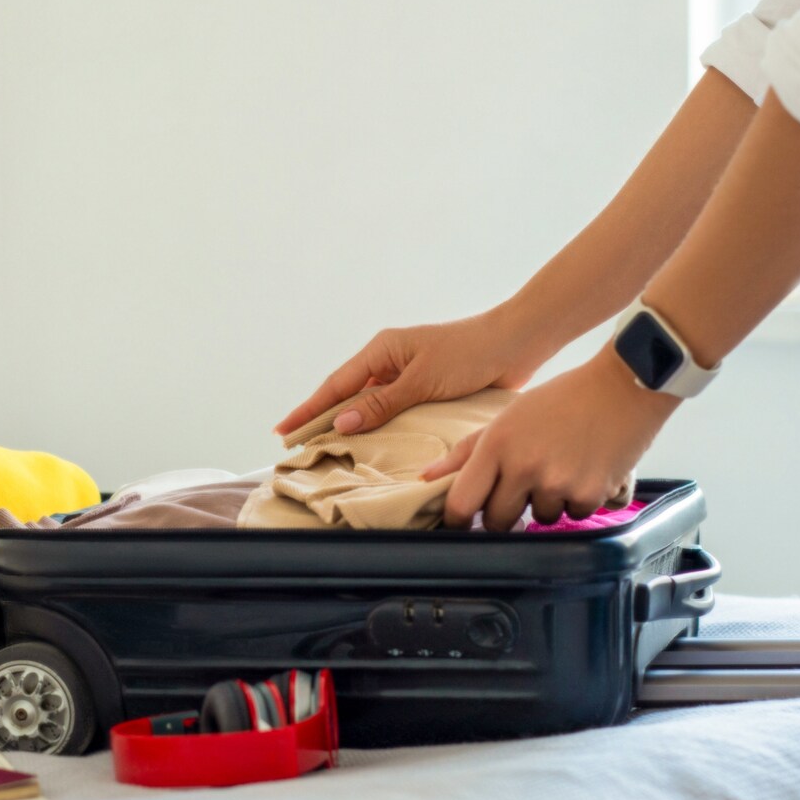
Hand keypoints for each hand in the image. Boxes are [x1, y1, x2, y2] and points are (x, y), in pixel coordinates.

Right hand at [274, 310, 563, 437]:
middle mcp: (390, 363)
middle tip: (296, 448)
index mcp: (382, 351)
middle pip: (346, 397)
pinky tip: (370, 449)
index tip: (283, 432)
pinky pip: (392, 415)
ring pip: (369, 408)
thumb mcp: (422, 379)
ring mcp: (407, 378)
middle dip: (321, 421)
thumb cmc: (470, 353)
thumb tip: (340, 422)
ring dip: (350, 428)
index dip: (308, 410)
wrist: (516, 345)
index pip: (335, 386)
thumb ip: (381, 403)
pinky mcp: (426, 393)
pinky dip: (378, 431)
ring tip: (325, 453)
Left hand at [423, 348, 678, 529]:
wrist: (623, 386)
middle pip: (498, 522)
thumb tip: (427, 476)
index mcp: (497, 445)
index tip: (462, 523)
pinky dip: (581, 500)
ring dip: (548, 503)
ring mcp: (558, 483)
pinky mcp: (591, 494)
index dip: (457, 521)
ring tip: (562, 468)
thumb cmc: (561, 400)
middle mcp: (524, 467)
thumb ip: (467, 451)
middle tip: (523, 488)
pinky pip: (576, 515)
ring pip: (541, 518)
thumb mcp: (507, 416)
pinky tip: (587, 470)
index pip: (461, 504)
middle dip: (506, 513)